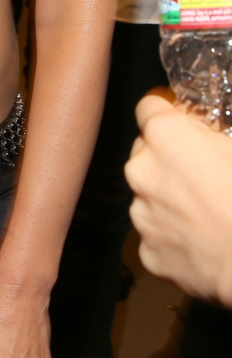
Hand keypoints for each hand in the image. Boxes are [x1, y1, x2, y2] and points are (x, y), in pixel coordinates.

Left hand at [127, 92, 231, 304]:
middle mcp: (141, 170)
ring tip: (208, 212)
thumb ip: (215, 134)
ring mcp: (141, 213)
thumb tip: (210, 133)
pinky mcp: (147, 250)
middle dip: (169, 158)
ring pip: (149, 195)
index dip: (168, 111)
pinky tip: (202, 239)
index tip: (179, 119)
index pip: (150, 107)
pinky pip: (156, 234)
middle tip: (203, 173)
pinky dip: (174, 234)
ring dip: (169, 198)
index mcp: (166, 136)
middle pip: (146, 152)